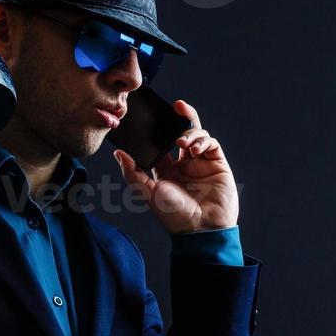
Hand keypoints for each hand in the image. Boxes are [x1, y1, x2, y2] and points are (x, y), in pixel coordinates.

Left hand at [113, 100, 238, 234]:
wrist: (201, 229)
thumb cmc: (174, 216)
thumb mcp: (147, 193)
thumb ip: (132, 172)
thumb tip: (118, 153)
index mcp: (166, 170)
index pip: (161, 143)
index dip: (158, 129)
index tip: (153, 116)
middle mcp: (184, 164)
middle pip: (181, 132)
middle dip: (180, 118)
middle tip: (176, 106)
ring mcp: (201, 163)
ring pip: (197, 134)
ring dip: (190, 132)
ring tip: (183, 143)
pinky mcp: (217, 163)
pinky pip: (211, 143)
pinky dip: (203, 140)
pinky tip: (195, 149)